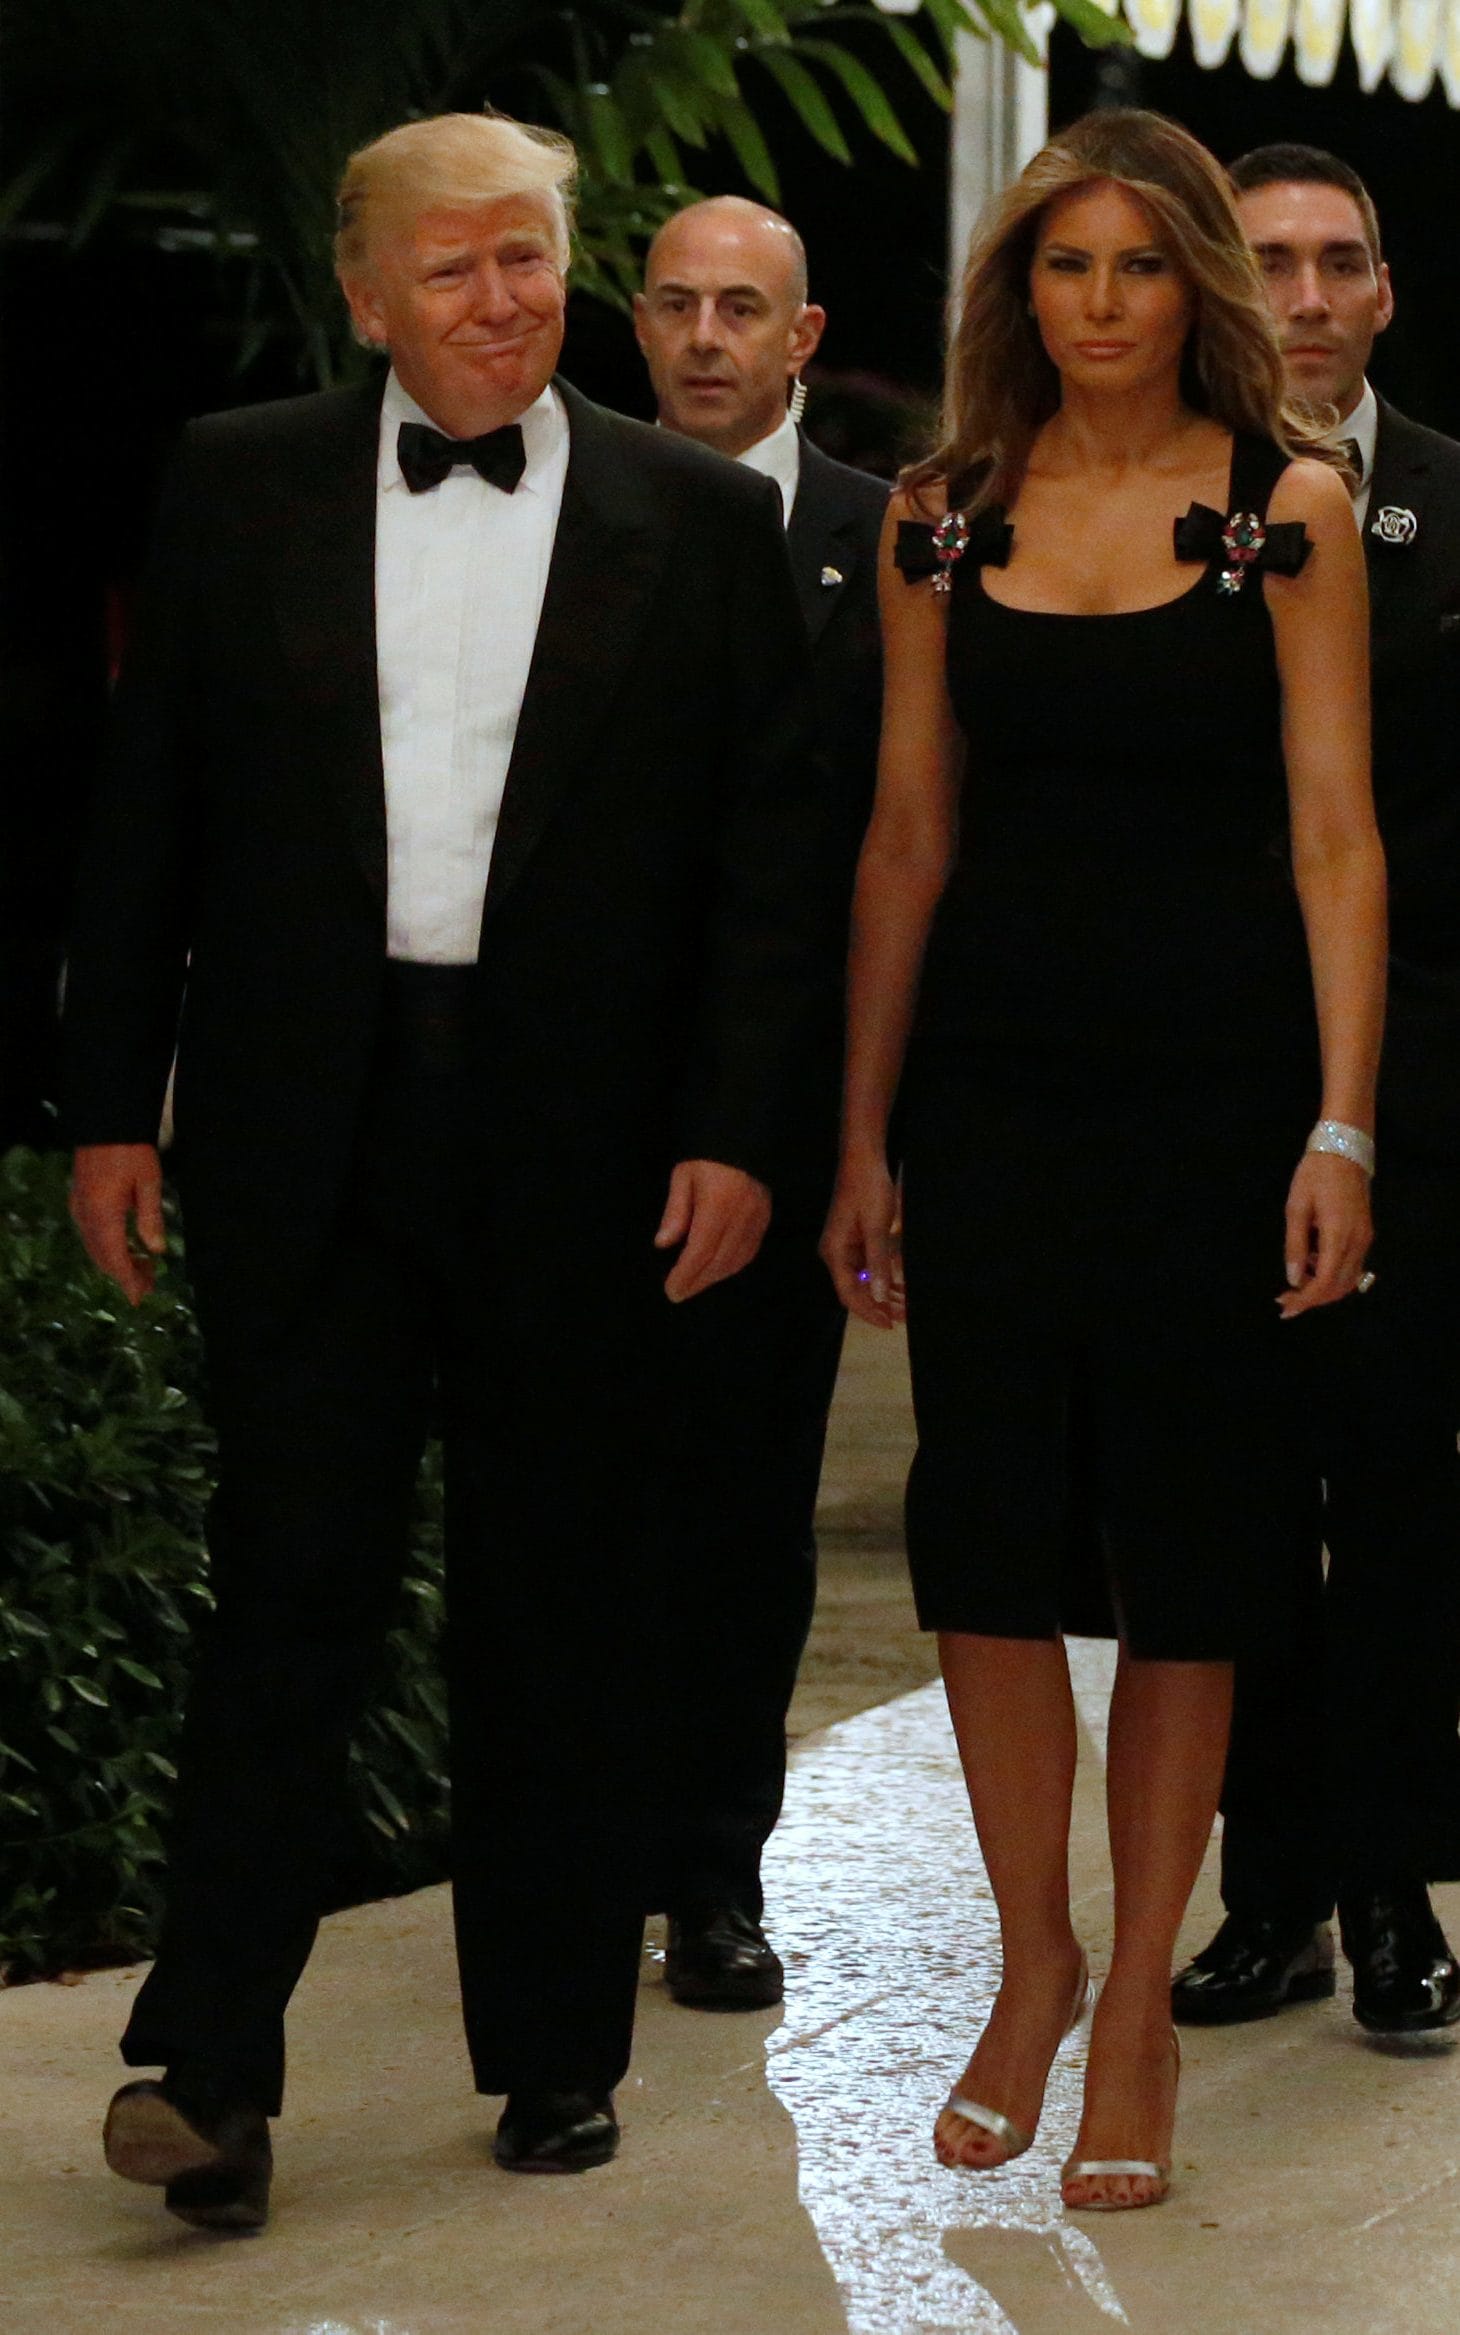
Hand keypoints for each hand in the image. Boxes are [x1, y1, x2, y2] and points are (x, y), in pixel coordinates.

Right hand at [70, 1143, 166, 1305]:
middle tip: (149, 1284)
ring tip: (142, 1268)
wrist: (106, 1122)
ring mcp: (79, 1207)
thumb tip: (156, 1251)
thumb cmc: (132, 1151)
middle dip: (125, 1274)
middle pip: (102, 1257)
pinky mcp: (79, 1200)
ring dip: (116, 1261)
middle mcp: (86, 1216)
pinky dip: (107, 1247)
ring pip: (95, 1247)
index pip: (115, 1259)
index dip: (127, 1281)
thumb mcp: (149, 1183)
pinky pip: (90, 1234)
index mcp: (103, 1215)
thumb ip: (151, 1218)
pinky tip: (125, 1247)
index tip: (140, 1298)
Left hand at [655, 1159, 770, 1301]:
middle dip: (698, 1282)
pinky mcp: (766, 1219)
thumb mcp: (683, 1176)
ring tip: (695, 1284)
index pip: (701, 1251)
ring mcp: (758, 1219)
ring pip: (737, 1260)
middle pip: (719, 1261)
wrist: (743, 1139)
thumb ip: (675, 1211)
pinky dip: (733, 1266)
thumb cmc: (707, 1157)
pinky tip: (718, 1270)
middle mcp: (741, 1216)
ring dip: (714, 1277)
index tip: (671, 1290)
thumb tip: (663, 1244)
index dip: (686, 1275)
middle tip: (679, 1293)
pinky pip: (750, 1251)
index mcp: (718, 1204)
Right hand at [821, 1153, 903, 1327]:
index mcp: (834, 1252)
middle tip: (905, 1318)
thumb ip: (877, 1264)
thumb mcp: (877, 1228)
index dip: (868, 1311)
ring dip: (883, 1294)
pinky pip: (869, 1267)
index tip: (889, 1324)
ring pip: (864, 1280)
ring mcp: (846, 1248)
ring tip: (906, 1307)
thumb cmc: (868, 1190)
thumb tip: (878, 1296)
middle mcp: (836, 1254)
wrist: (863, 1161)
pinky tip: (900, 1288)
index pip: (848, 1293)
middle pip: (856, 1290)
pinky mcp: (857, 1241)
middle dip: (879, 1305)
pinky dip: (884, 1277)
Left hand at [1278, 1149, 1372, 1318]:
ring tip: (1296, 1285)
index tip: (1286, 1308)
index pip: (1325, 1282)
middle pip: (1339, 1287)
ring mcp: (1365, 1238)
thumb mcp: (1296, 1208)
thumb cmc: (1315, 1175)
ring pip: (1348, 1279)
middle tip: (1286, 1301)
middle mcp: (1358, 1242)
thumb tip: (1293, 1279)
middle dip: (1313, 1299)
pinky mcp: (1365, 1233)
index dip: (1306, 1300)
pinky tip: (1312, 1266)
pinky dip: (1333, 1274)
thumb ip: (1295, 1246)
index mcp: (1339, 1236)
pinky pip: (1352, 1265)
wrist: (1344, 1150)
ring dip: (1323, 1289)